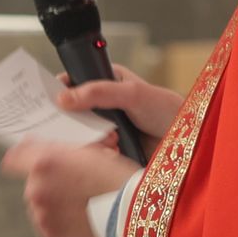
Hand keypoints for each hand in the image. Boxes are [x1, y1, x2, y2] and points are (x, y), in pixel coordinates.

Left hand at [0, 139, 138, 236]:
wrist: (136, 215)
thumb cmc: (118, 177)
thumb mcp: (90, 151)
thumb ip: (63, 148)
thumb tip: (41, 146)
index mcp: (44, 162)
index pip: (17, 156)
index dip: (24, 155)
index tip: (28, 158)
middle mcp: (35, 188)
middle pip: (32, 181)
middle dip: (49, 180)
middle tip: (75, 183)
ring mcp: (40, 215)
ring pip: (39, 203)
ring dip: (53, 201)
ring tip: (81, 203)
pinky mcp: (49, 235)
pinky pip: (48, 224)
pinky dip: (60, 220)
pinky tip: (81, 217)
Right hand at [55, 63, 184, 140]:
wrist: (189, 144)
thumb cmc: (166, 110)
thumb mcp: (132, 93)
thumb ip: (98, 92)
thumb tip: (63, 97)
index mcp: (107, 82)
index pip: (74, 82)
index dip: (59, 90)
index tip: (49, 100)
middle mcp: (103, 105)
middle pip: (72, 112)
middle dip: (75, 122)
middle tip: (78, 127)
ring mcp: (106, 128)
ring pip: (80, 134)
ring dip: (91, 139)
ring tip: (111, 140)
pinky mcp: (110, 151)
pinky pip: (92, 153)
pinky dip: (98, 153)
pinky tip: (113, 151)